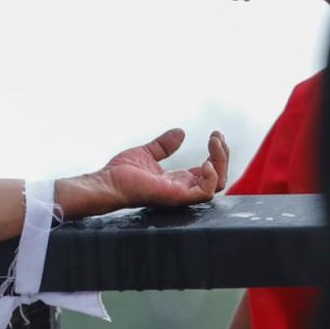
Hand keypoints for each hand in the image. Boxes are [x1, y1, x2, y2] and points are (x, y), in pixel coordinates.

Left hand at [70, 129, 228, 214]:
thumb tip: (180, 132)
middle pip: (219, 177)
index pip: (208, 170)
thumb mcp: (146, 153)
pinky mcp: (177, 196)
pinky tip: (205, 162)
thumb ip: (164, 145)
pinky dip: (212, 177)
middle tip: (217, 136)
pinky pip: (205, 193)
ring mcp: (181, 194)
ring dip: (221, 161)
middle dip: (223, 155)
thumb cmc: (120, 173)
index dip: (216, 153)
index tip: (215, 134)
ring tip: (214, 142)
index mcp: (178, 181)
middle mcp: (183, 189)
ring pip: (218, 184)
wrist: (106, 182)